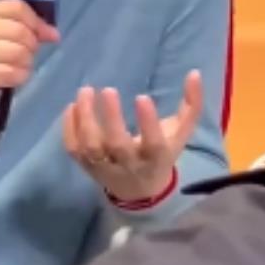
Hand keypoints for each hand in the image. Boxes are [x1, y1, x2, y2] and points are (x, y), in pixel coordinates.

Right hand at [0, 0, 59, 119]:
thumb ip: (13, 23)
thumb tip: (51, 32)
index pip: (16, 6)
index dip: (37, 21)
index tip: (48, 33)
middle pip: (20, 31)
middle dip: (33, 45)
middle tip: (30, 53)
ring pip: (18, 53)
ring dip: (27, 62)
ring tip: (21, 65)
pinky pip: (10, 73)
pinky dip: (19, 76)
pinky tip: (14, 76)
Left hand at [63, 70, 202, 202]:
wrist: (140, 191)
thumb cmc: (162, 153)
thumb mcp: (181, 133)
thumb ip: (191, 105)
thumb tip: (194, 73)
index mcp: (156, 157)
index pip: (154, 143)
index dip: (148, 122)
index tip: (141, 97)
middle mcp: (129, 164)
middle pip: (117, 145)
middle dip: (111, 118)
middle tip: (108, 90)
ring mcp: (105, 167)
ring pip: (91, 147)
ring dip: (85, 118)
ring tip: (85, 91)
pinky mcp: (86, 166)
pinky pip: (73, 149)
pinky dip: (69, 128)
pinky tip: (72, 106)